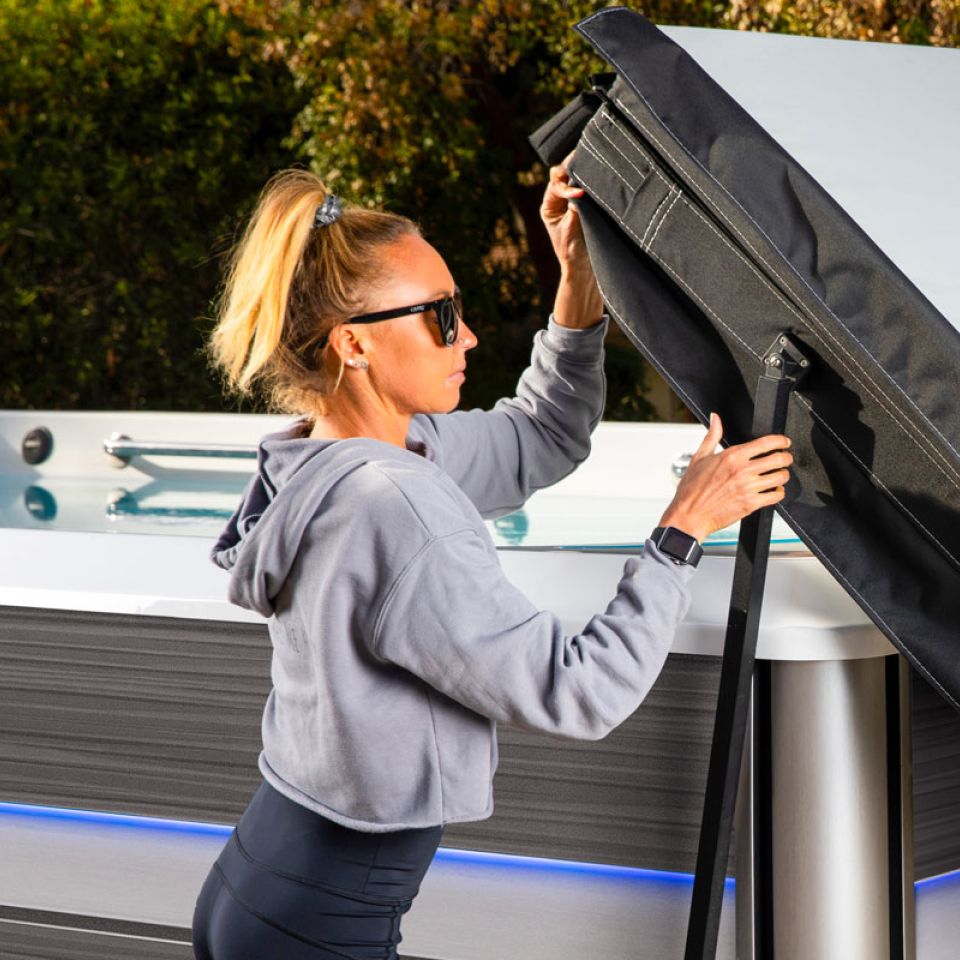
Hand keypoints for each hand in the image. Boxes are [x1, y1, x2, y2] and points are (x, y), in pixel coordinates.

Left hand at [540, 150, 592, 274]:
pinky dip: (593, 178)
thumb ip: (573, 211)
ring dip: (584, 170)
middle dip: (573, 167)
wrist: (585, 268)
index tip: (581, 194)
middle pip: (563, 174)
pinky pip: (588, 185)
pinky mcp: (587, 203)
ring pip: (575, 177)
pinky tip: (602, 173)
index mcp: (549, 207)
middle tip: (586, 158)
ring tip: (594, 160)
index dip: (567, 187)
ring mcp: (573, 199)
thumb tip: (579, 191)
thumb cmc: (573, 255)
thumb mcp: (570, 232)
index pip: (555, 186)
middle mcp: (559, 200)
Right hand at [658, 413, 792, 542]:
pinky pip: (776, 496)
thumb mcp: (699, 458)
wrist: (689, 515)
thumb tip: (715, 419)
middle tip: (785, 459)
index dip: (781, 441)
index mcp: (731, 456)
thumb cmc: (691, 490)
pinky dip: (778, 492)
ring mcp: (748, 488)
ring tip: (779, 476)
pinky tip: (773, 491)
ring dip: (783, 475)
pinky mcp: (751, 504)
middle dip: (786, 458)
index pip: (766, 443)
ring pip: (780, 477)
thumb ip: (712, 436)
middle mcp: (742, 470)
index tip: (784, 442)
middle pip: (779, 459)